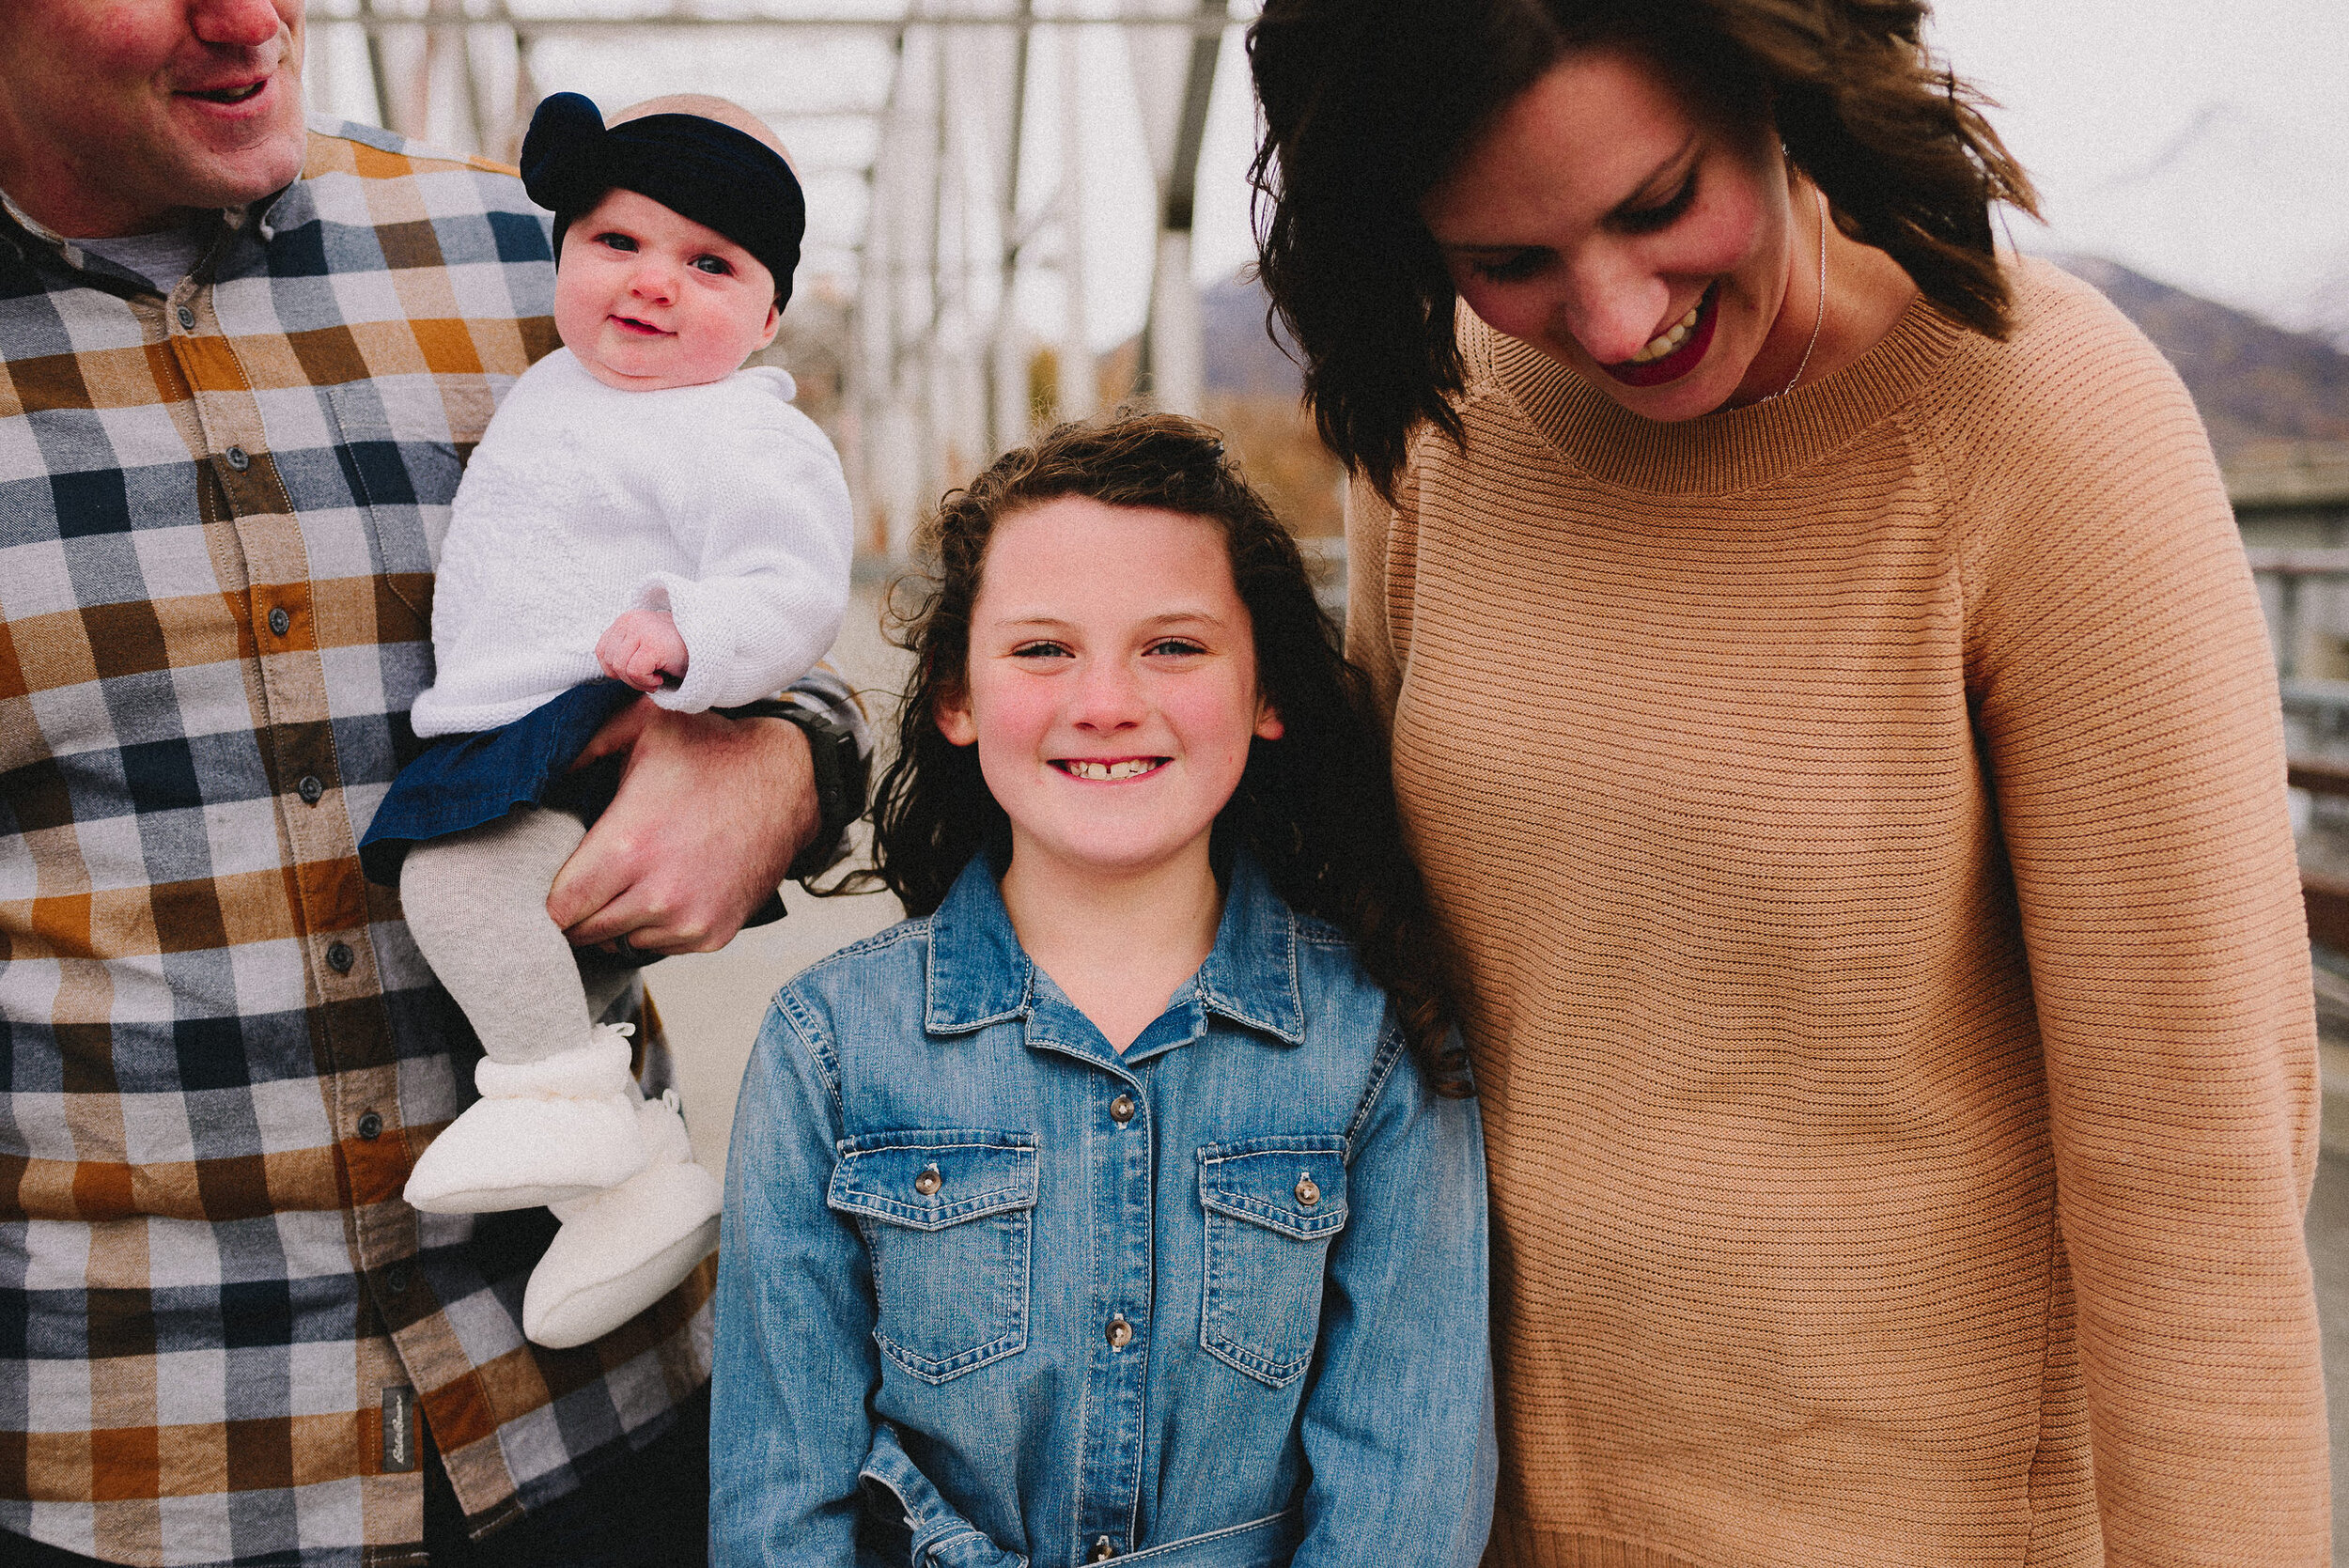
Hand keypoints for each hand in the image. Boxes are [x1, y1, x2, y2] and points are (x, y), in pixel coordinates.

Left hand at [548, 699, 820, 954]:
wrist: (790, 781)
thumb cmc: (714, 751)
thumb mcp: (642, 725)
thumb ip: (581, 747)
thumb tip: (536, 772)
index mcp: (629, 847)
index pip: (558, 910)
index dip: (550, 896)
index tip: (558, 878)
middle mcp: (658, 895)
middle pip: (583, 933)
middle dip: (579, 909)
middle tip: (590, 878)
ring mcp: (689, 920)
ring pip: (618, 943)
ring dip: (616, 919)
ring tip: (633, 880)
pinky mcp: (713, 935)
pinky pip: (658, 947)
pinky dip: (653, 927)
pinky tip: (666, 889)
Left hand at [596, 609, 690, 692]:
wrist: (710, 646)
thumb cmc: (678, 651)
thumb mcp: (645, 645)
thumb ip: (626, 651)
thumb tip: (610, 672)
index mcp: (626, 620)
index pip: (602, 651)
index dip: (616, 670)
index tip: (638, 672)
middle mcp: (631, 621)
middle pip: (611, 662)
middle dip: (628, 678)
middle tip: (650, 678)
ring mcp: (641, 630)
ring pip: (621, 669)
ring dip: (638, 682)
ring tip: (656, 678)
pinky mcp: (652, 644)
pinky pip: (635, 672)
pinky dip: (647, 682)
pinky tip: (661, 677)